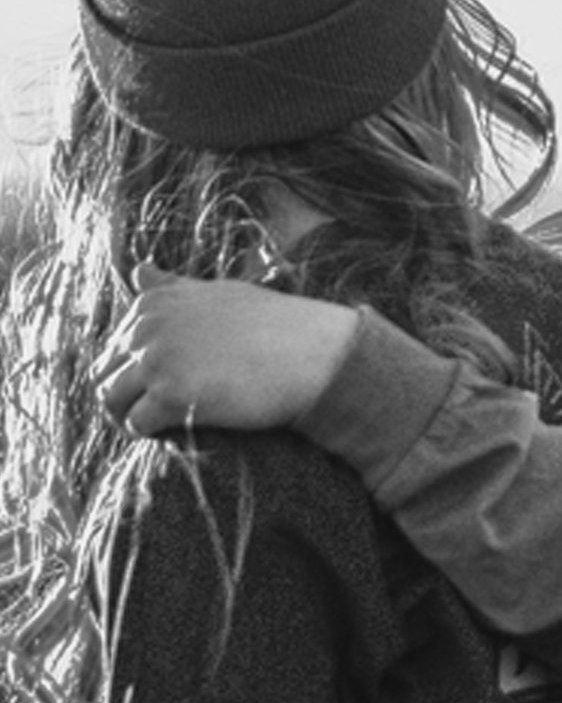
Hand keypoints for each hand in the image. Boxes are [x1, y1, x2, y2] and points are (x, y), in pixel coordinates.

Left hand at [95, 264, 359, 435]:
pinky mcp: (170, 394)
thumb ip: (173, 287)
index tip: (165, 384)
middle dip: (127, 395)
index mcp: (153, 302)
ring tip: (163, 425)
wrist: (315, 355)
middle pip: (105, 373)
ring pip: (112, 399)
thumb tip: (137, 270)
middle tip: (160, 412)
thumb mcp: (219, 293)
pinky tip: (176, 431)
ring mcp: (157, 360)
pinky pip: (137, 423)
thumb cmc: (276, 325)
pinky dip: (150, 432)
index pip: (116, 344)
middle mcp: (146, 327)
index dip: (135, 370)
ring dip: (130, 416)